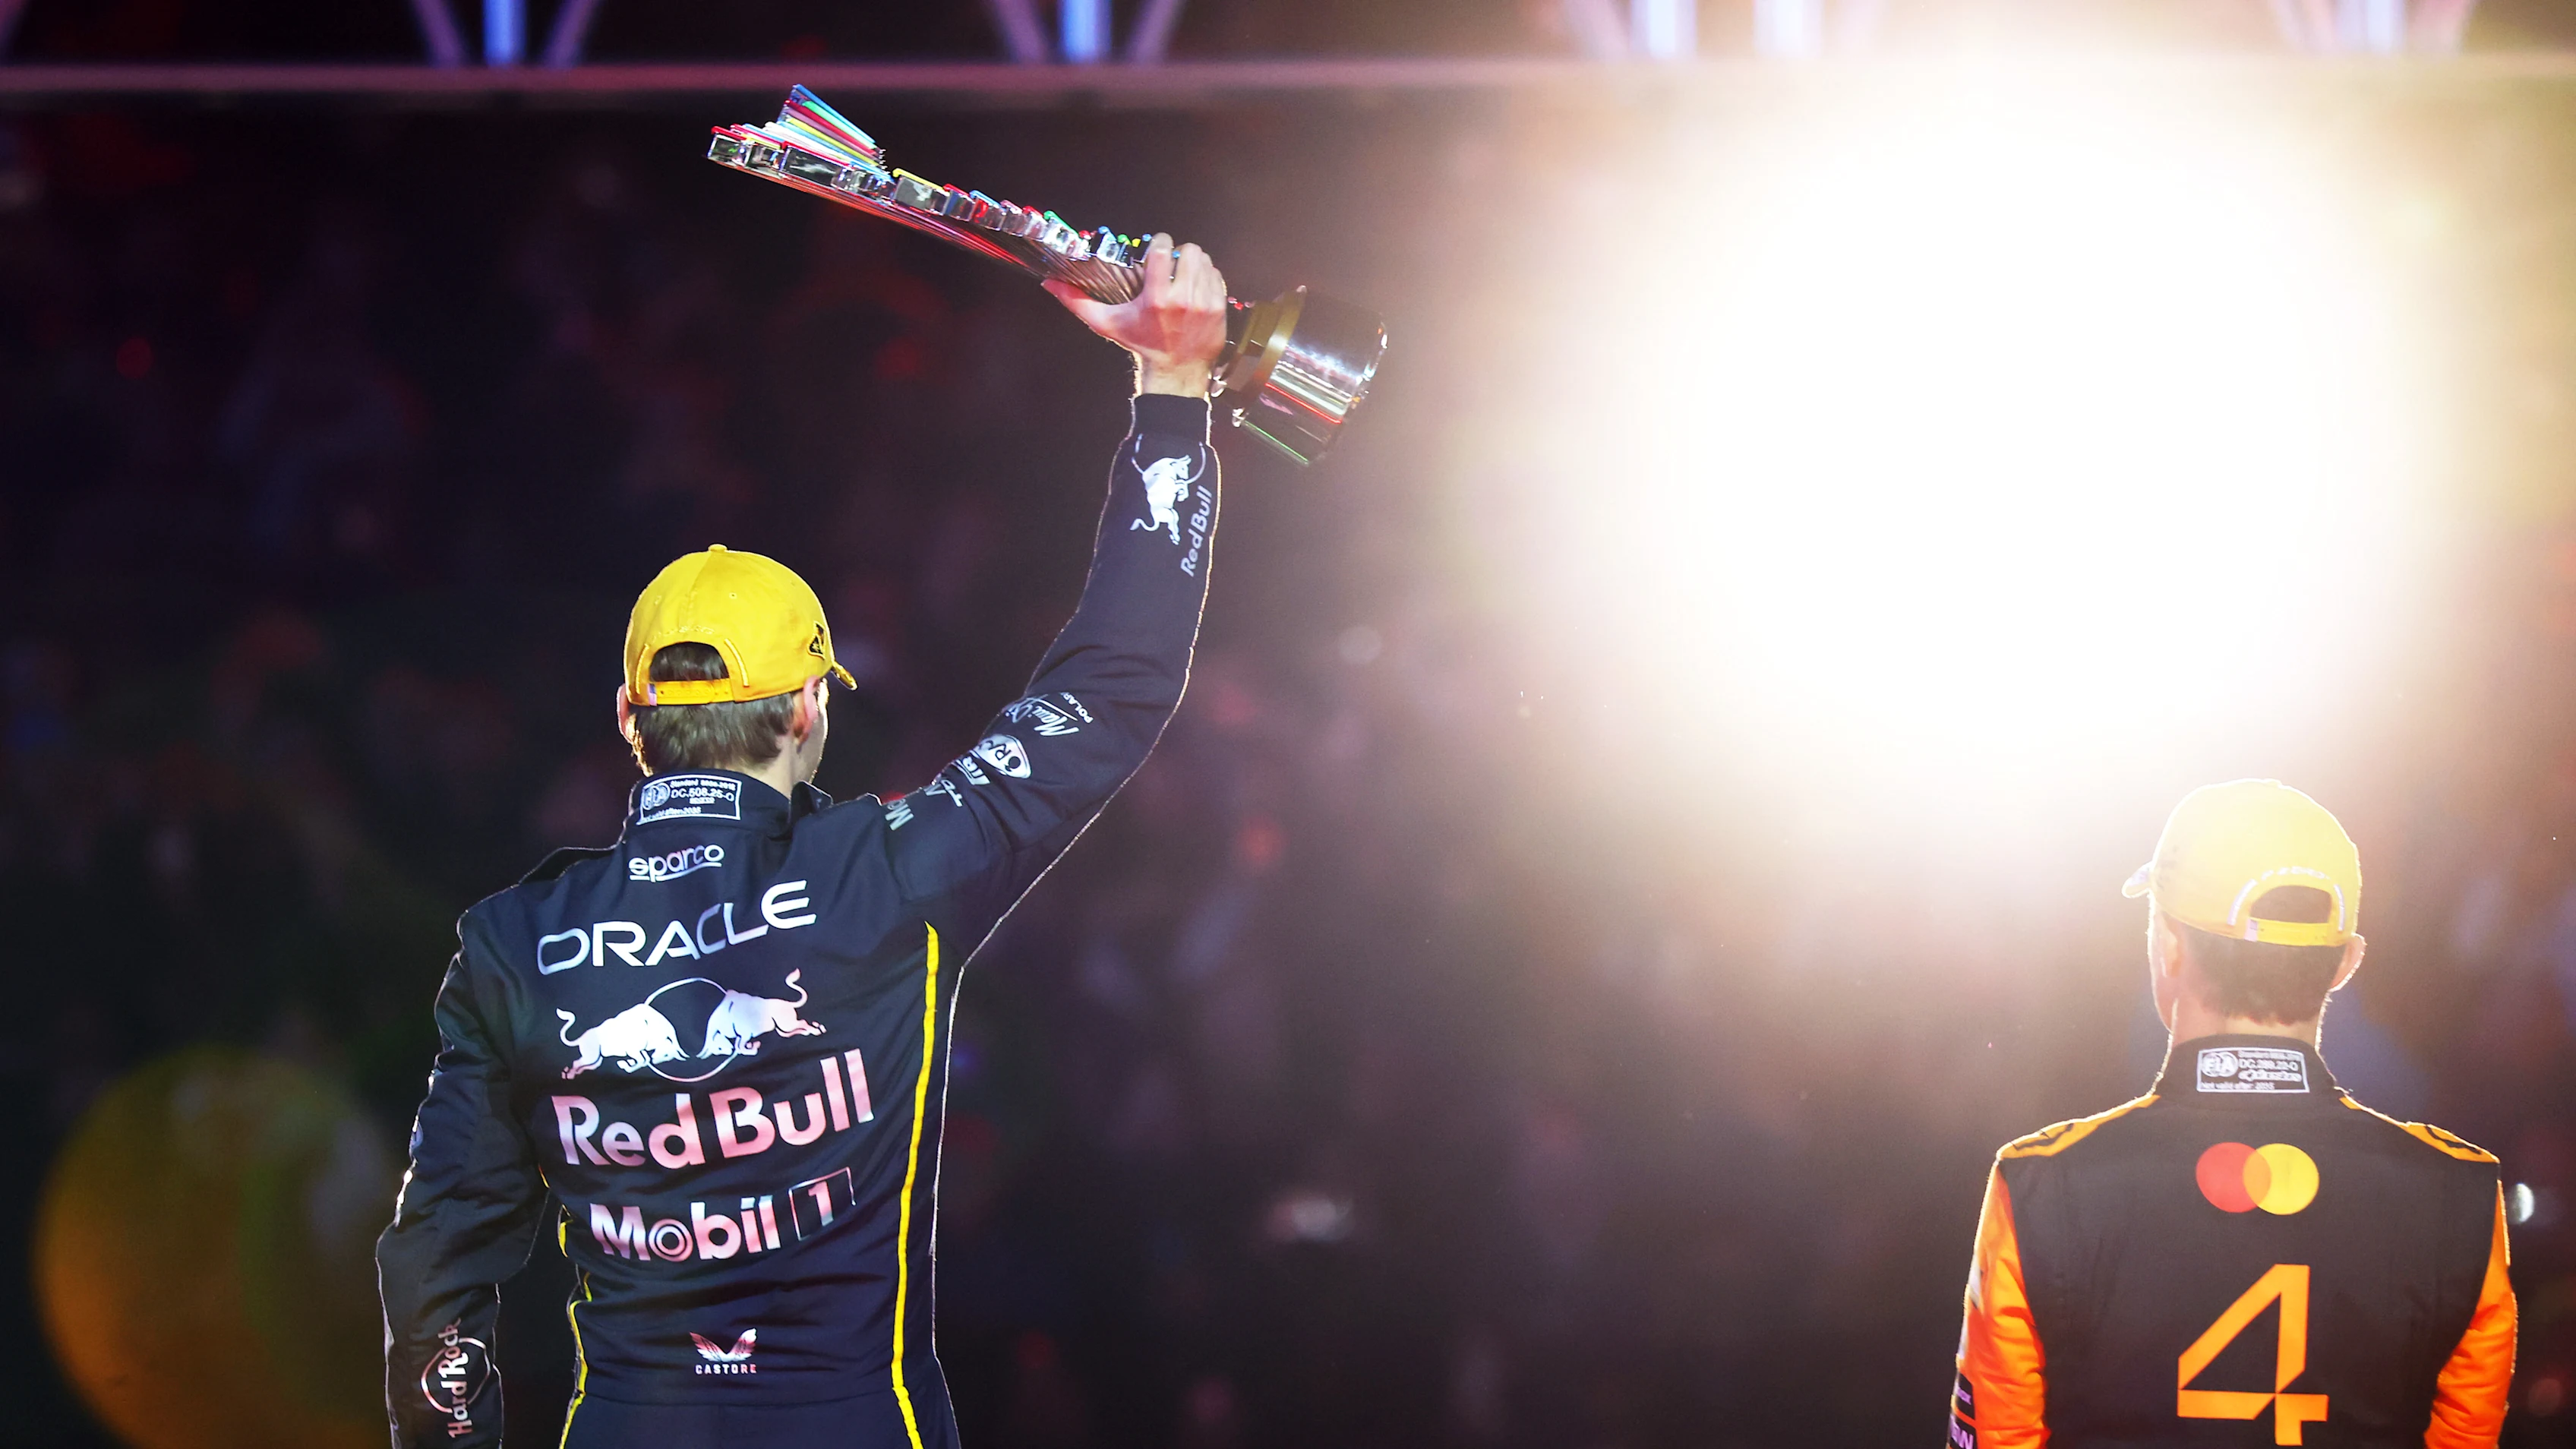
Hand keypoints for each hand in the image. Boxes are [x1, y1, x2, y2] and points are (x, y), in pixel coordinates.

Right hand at [1045, 234, 1228, 397]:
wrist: (1175, 371)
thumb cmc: (1141, 345)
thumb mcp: (1107, 324)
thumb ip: (1078, 302)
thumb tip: (1050, 285)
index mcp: (1156, 299)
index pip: (1164, 249)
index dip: (1160, 242)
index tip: (1156, 249)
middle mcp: (1183, 300)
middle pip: (1189, 251)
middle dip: (1179, 253)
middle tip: (1171, 264)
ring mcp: (1204, 304)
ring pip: (1204, 260)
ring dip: (1193, 262)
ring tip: (1183, 274)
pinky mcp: (1219, 309)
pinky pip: (1216, 275)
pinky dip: (1207, 276)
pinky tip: (1195, 286)